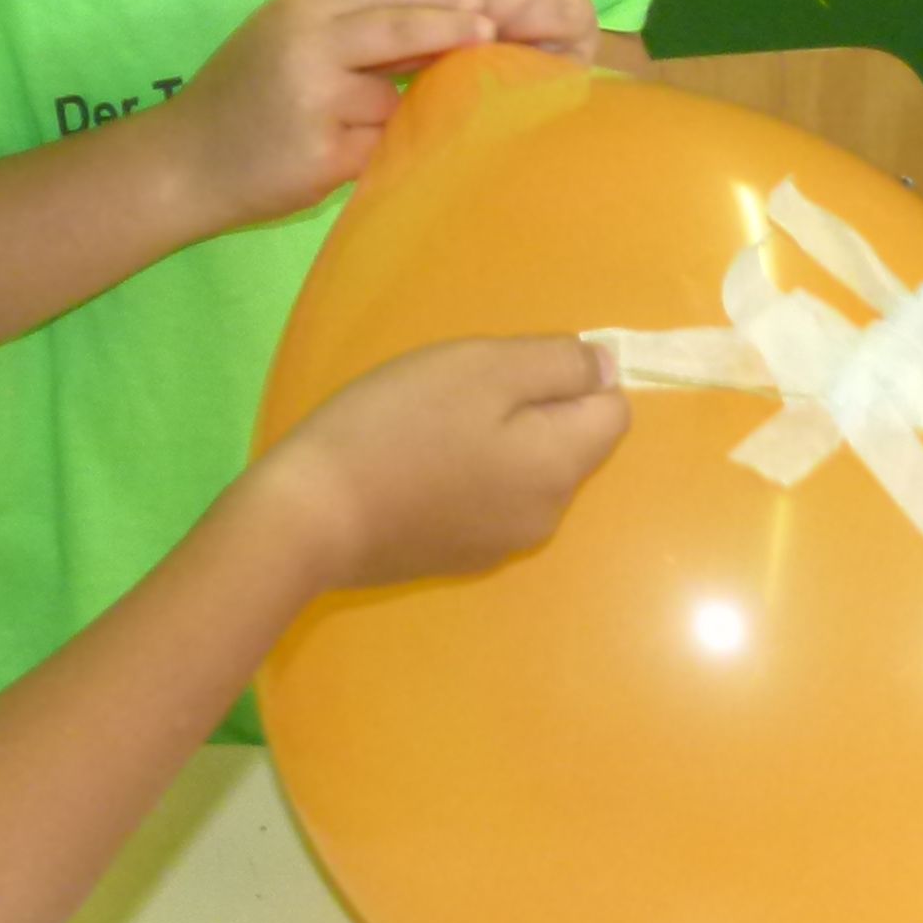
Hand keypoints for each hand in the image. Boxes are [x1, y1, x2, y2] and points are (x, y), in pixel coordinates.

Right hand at [162, 0, 489, 232]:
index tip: (475, 1)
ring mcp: (315, 101)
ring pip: (393, 97)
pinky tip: (360, 154)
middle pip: (401, 29)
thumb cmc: (239, 100)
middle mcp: (305, 47)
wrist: (181, 165)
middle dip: (453, 30)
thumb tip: (434, 22)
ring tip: (362, 124)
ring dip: (399, 110)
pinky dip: (384, 148)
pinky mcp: (324, 154)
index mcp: (295, 11)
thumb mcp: (281, 41)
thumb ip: (344, 28)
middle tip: (492, 33)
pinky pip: (381, 145)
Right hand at [247, 335, 631, 595]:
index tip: (505, 368)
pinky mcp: (457, 558)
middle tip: (457, 392)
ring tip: (427, 427)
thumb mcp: (483, 367)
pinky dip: (464, 477)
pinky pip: (485, 500)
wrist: (309, 518)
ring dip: (495, 442)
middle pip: (568, 442)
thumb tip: (607, 370)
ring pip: (525, 471)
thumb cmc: (397, 428)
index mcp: (561, 466)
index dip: (569, 376)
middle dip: (528, 409)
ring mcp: (500, 544)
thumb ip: (558, 364)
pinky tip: (412, 467)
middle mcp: (546, 515)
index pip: (613, 409)